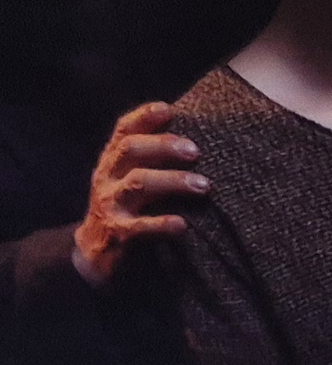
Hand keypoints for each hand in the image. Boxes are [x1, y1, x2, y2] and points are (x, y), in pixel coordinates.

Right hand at [69, 103, 202, 289]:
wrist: (95, 255)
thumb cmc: (127, 212)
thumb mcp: (132, 182)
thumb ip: (152, 163)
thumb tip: (193, 141)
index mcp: (112, 161)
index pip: (123, 131)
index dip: (143, 117)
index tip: (169, 109)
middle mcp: (107, 177)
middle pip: (130, 150)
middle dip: (163, 146)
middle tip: (195, 150)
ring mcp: (111, 205)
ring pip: (138, 184)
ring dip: (172, 181)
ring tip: (204, 185)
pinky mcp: (118, 234)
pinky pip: (140, 227)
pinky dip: (162, 224)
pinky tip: (183, 224)